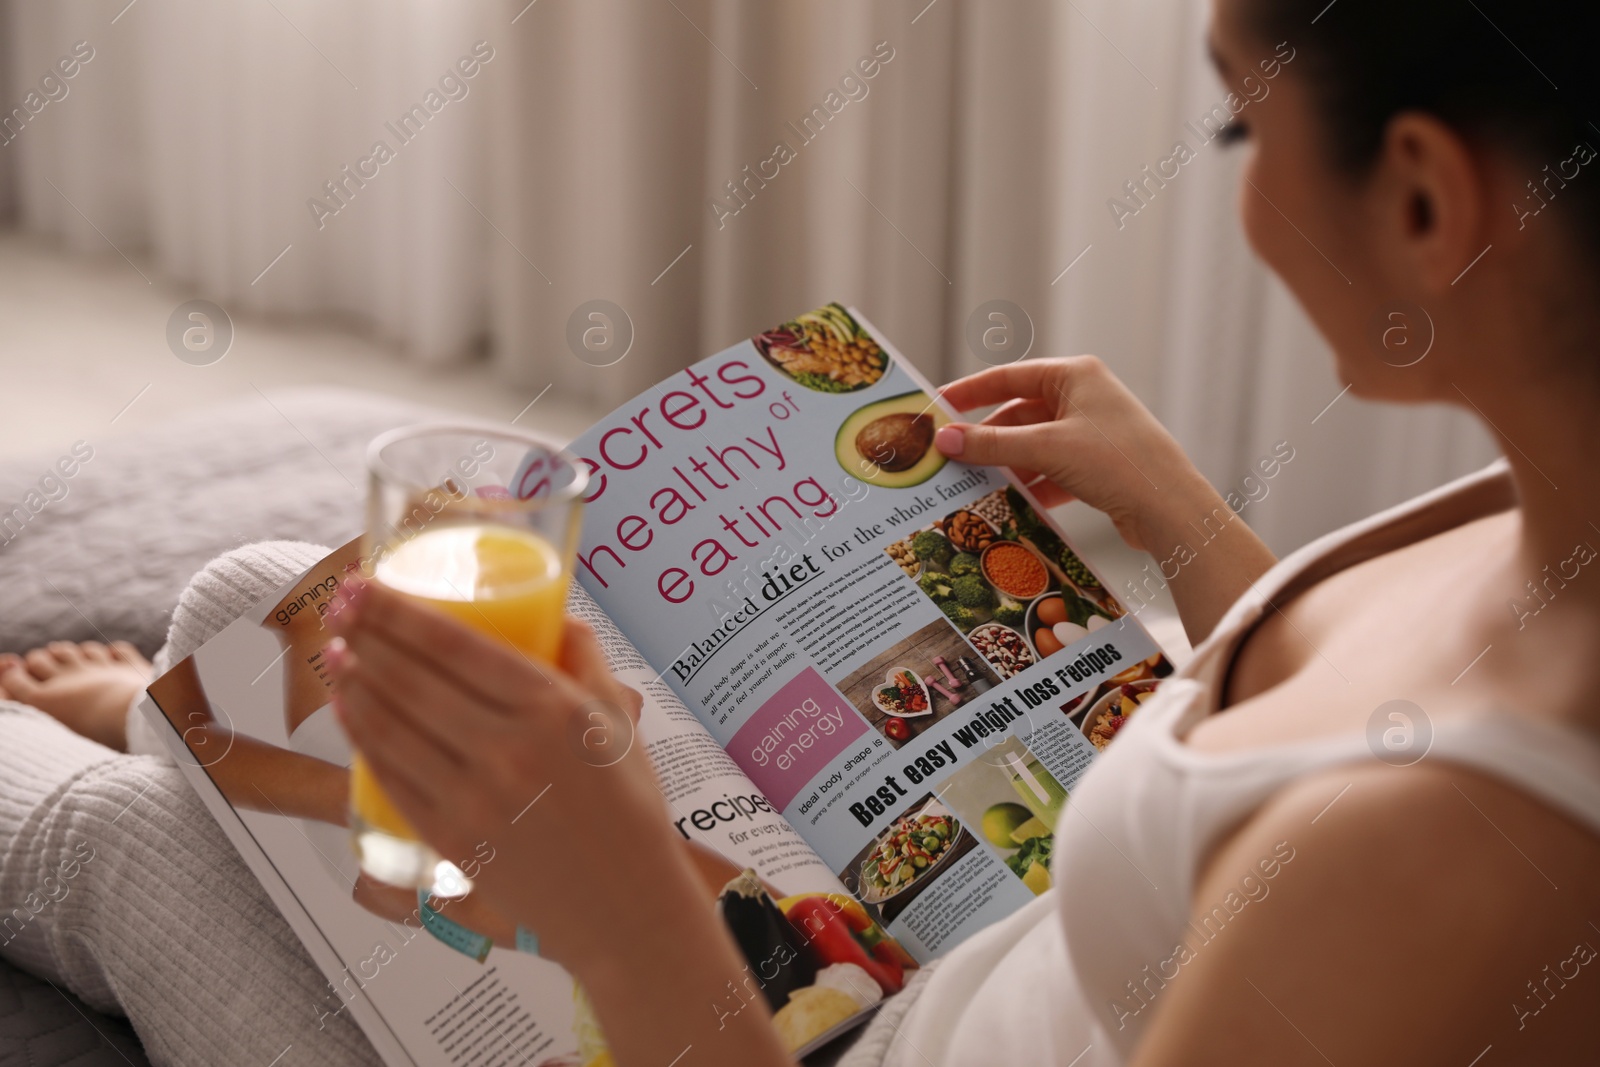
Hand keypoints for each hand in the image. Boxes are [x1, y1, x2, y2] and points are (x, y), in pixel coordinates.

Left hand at [326, 580, 683, 971]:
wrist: (625, 905)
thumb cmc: (629, 808)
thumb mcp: (622, 720)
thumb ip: (588, 659)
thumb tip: (557, 614)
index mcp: (553, 709)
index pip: (456, 646)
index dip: (400, 611)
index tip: (367, 585)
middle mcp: (509, 749)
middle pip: (415, 680)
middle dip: (367, 634)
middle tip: (341, 604)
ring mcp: (475, 797)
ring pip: (394, 727)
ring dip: (355, 683)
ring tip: (336, 652)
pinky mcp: (453, 837)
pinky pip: (393, 777)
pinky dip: (364, 739)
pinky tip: (349, 711)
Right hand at [934, 356, 1213, 551]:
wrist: (1171, 508)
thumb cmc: (1119, 462)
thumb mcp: (1047, 449)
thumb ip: (993, 444)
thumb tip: (947, 440)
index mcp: (1074, 375)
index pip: (1009, 377)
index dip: (969, 392)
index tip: (938, 407)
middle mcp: (1084, 397)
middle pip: (1019, 414)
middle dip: (988, 439)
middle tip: (952, 457)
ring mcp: (1092, 432)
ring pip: (1033, 445)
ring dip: (1007, 465)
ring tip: (974, 484)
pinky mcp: (1097, 466)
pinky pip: (1051, 469)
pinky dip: (1031, 484)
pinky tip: (1011, 503)